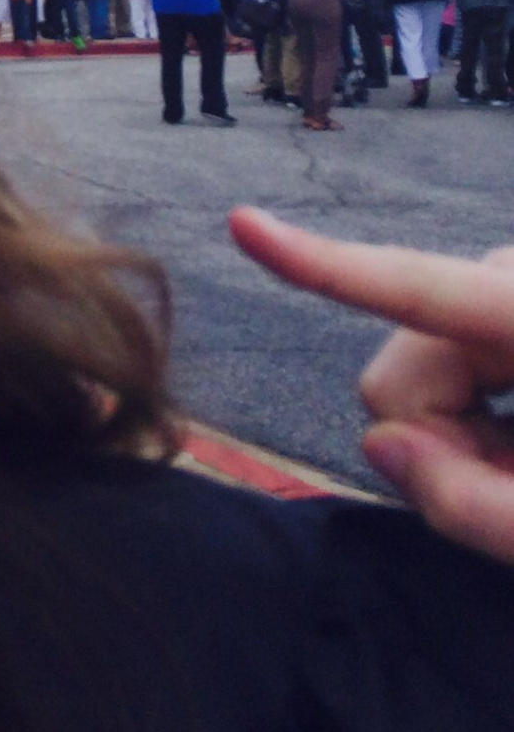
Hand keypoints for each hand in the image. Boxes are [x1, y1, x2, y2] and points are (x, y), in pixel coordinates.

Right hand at [231, 207, 513, 561]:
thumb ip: (473, 508)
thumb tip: (384, 449)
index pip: (417, 288)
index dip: (323, 265)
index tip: (244, 223)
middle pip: (402, 371)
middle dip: (444, 444)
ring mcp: (512, 287)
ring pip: (418, 370)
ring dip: (470, 438)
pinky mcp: (509, 303)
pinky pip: (452, 360)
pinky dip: (484, 417)